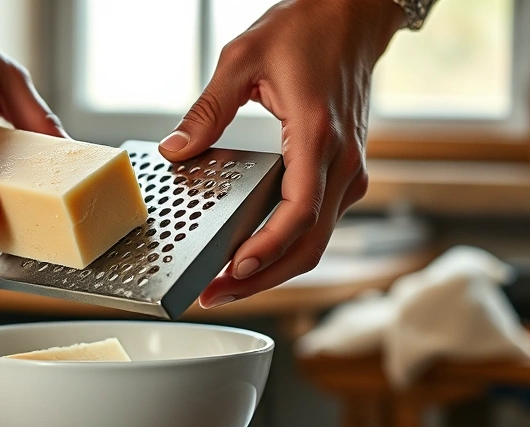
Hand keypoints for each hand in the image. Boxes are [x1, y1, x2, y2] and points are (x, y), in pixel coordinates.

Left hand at [158, 0, 404, 306]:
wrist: (353, 15)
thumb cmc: (306, 30)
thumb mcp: (243, 58)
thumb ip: (208, 110)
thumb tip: (176, 150)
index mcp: (316, 134)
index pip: (298, 211)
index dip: (266, 249)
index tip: (234, 270)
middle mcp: (341, 162)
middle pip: (308, 244)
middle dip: (261, 279)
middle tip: (216, 295)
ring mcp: (348, 172)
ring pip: (316, 242)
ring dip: (273, 270)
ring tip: (227, 285)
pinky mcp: (344, 174)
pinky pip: (318, 226)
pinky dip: (286, 249)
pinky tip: (253, 257)